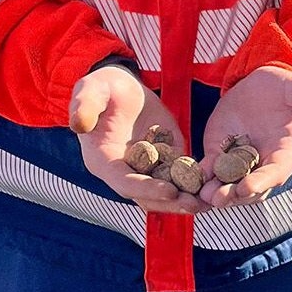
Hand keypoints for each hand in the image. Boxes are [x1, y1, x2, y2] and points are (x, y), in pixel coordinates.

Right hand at [69, 64, 202, 214]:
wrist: (120, 86)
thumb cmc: (101, 88)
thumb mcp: (90, 90)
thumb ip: (84, 106)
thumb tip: (79, 123)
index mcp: (103, 161)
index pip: (124, 182)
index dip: (145, 189)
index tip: (168, 191)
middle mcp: (124, 170)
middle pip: (146, 195)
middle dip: (170, 202)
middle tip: (195, 205)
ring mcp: (145, 166)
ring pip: (164, 191)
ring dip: (184, 199)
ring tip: (208, 203)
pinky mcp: (164, 156)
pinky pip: (178, 174)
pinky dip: (194, 182)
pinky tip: (213, 186)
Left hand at [197, 65, 291, 208]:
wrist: (260, 85)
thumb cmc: (285, 88)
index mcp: (286, 152)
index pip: (276, 172)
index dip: (262, 181)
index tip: (247, 187)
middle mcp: (263, 164)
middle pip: (250, 188)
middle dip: (234, 195)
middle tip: (219, 197)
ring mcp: (239, 162)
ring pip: (228, 186)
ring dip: (215, 194)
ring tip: (202, 195)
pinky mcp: (219, 154)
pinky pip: (208, 171)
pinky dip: (199, 177)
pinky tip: (188, 178)